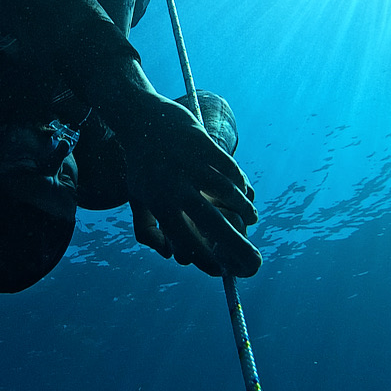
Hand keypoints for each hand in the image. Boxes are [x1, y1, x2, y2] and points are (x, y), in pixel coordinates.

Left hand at [122, 97, 261, 277]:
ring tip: (252, 219)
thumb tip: (170, 256)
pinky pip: (230, 169)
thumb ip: (147, 231)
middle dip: (236, 246)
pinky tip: (245, 195)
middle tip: (254, 262)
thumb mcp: (137, 198)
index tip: (221, 272)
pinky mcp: (203, 144)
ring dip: (244, 210)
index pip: (185, 240)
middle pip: (212, 223)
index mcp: (158, 203)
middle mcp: (175, 186)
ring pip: (227, 193)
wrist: (143, 118)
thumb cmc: (142, 165)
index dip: (205, 260)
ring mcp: (191, 164)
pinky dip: (240, 184)